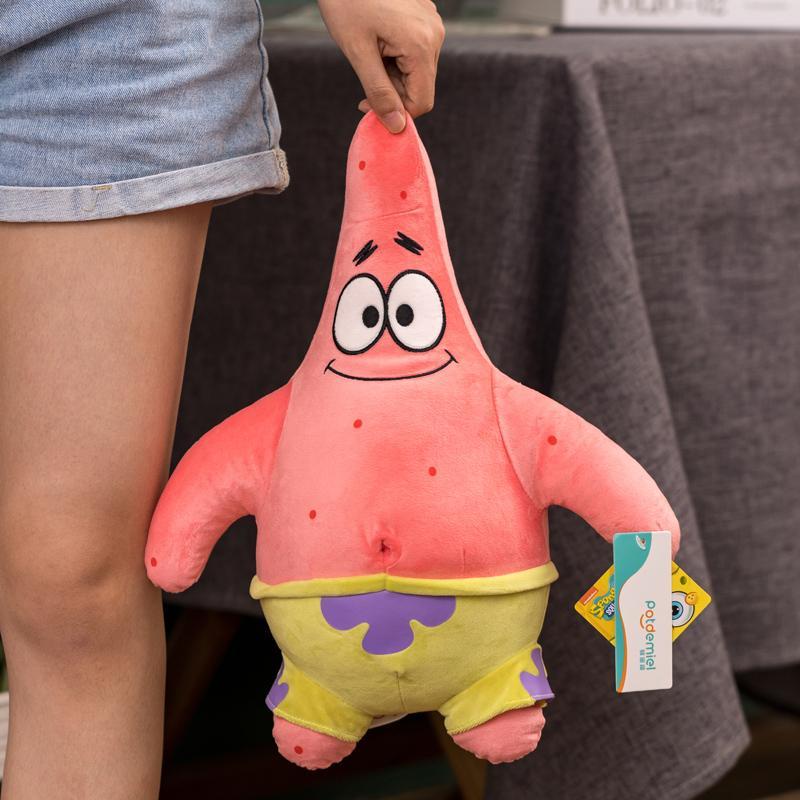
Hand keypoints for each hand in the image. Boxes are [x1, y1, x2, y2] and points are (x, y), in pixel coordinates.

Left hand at [317, 0, 444, 132]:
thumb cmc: (346, 2)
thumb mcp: (357, 53)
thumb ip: (379, 93)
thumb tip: (396, 127)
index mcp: (422, 45)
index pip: (421, 102)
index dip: (396, 113)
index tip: (366, 106)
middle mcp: (434, 34)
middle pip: (420, 87)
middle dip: (392, 91)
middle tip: (364, 73)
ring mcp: (431, 23)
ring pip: (417, 71)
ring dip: (392, 74)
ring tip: (370, 51)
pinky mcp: (424, 15)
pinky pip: (415, 51)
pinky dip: (395, 57)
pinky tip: (377, 40)